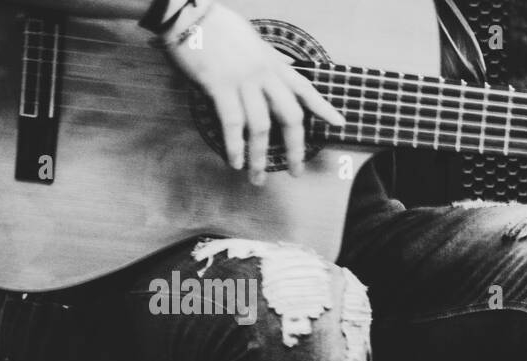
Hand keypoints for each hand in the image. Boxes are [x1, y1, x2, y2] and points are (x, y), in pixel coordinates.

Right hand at [164, 3, 343, 183]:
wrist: (187, 12)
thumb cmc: (217, 25)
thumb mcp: (252, 40)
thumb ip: (267, 59)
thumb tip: (277, 68)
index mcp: (274, 63)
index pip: (305, 88)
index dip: (323, 107)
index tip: (339, 124)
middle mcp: (264, 74)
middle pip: (290, 117)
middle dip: (295, 148)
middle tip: (296, 172)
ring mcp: (243, 81)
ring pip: (260, 127)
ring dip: (259, 157)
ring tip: (257, 178)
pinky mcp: (219, 85)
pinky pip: (232, 123)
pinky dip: (235, 146)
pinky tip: (235, 162)